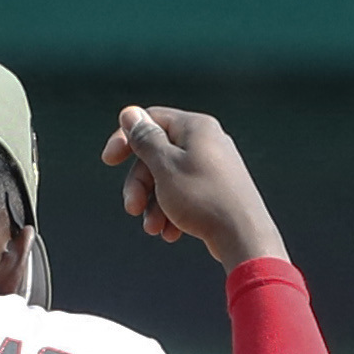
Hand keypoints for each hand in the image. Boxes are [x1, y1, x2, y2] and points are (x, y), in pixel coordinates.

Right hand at [100, 107, 287, 266]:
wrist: (245, 238)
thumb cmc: (204, 200)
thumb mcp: (164, 167)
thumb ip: (145, 140)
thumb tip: (130, 114)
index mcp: (195, 127)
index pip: (150, 120)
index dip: (125, 139)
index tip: (108, 161)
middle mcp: (207, 141)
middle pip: (157, 155)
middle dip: (140, 185)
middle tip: (131, 209)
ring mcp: (215, 167)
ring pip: (169, 179)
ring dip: (154, 205)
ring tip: (154, 229)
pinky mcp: (219, 191)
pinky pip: (186, 195)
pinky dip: (173, 212)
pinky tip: (171, 234)